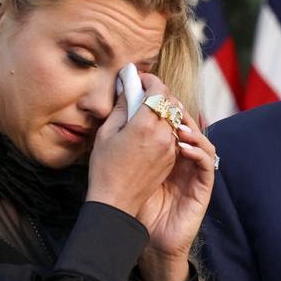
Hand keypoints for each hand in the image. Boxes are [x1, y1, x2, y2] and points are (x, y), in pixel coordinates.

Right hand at [86, 74, 178, 219]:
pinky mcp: (172, 158)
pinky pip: (174, 133)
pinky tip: (151, 128)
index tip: (139, 78)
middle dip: (159, 92)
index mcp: (145, 125)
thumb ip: (121, 107)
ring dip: (164, 109)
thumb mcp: (106, 133)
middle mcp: (163, 134)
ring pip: (175, 117)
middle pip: (171, 101)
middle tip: (142, 91)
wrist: (116, 201)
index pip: (158, 90)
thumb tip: (128, 87)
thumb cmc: (105, 168)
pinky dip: (166, 125)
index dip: (150, 79)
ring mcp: (170, 147)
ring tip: (147, 110)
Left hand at [134, 78, 217, 280]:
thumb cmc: (126, 195)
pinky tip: (182, 146)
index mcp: (162, 147)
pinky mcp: (201, 186)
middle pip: (187, 123)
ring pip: (201, 140)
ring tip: (175, 123)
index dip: (163, 98)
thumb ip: (124, 124)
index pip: (169, 115)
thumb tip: (123, 91)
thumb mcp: (120, 152)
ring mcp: (192, 170)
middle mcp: (180, 155)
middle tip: (166, 101)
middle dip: (177, 109)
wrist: (134, 232)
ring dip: (191, 128)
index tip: (149, 83)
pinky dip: (198, 151)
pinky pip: (207, 163)